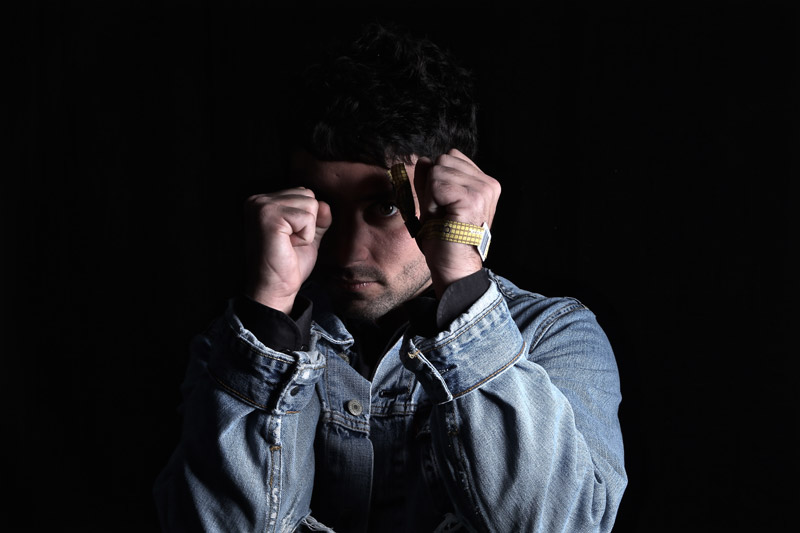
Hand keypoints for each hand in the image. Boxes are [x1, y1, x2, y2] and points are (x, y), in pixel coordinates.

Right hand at [243, 188, 331, 313]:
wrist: (276, 289)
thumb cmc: (288, 264)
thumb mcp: (308, 235)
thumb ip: (318, 217)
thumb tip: (325, 203)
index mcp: (263, 201)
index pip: (303, 193)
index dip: (306, 220)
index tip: (289, 239)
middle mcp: (258, 200)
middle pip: (308, 195)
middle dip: (307, 222)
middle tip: (289, 242)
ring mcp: (261, 207)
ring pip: (310, 204)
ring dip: (306, 230)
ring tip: (288, 244)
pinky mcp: (269, 217)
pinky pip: (307, 217)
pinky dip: (305, 236)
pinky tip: (289, 246)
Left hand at [412, 149, 500, 296]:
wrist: (453, 266)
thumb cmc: (444, 239)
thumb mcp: (433, 202)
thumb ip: (428, 180)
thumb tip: (423, 159)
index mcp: (484, 183)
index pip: (451, 156)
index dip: (437, 180)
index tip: (444, 206)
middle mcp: (488, 183)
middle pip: (443, 160)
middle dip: (432, 186)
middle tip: (442, 214)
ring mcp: (483, 190)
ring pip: (437, 170)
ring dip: (431, 196)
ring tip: (443, 218)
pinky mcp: (472, 198)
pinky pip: (436, 183)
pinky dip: (431, 202)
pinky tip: (443, 218)